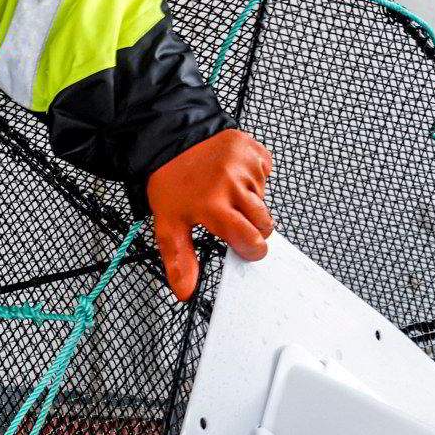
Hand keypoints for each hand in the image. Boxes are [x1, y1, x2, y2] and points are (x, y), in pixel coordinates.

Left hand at [147, 128, 273, 298]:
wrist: (170, 143)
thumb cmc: (171, 184)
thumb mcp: (168, 224)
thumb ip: (180, 259)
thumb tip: (186, 291)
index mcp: (214, 205)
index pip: (251, 240)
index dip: (251, 249)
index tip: (244, 246)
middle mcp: (232, 183)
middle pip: (265, 223)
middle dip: (252, 226)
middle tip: (231, 217)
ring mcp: (246, 164)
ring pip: (265, 200)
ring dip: (250, 201)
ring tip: (226, 192)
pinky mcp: (254, 150)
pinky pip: (265, 174)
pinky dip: (253, 178)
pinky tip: (233, 175)